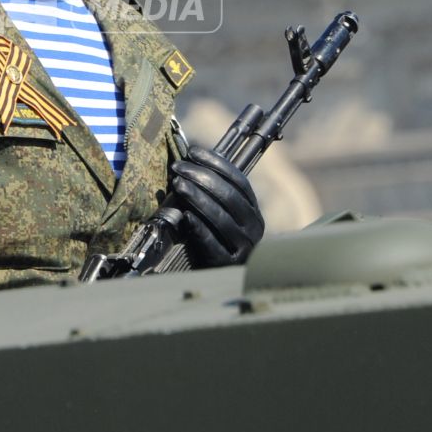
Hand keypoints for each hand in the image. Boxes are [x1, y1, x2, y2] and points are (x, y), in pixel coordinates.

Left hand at [163, 144, 264, 267]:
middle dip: (202, 177)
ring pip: (220, 217)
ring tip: (178, 184)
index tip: (194, 151)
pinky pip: (212, 243)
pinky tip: (185, 216)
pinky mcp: (228, 264)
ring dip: (197, 197)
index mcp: (253, 211)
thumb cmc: (217, 242)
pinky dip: (198, 228)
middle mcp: (253, 227)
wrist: (223, 280)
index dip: (216, 163)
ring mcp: (244, 247)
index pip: (238, 180)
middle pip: (229, 196)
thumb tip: (190, 163)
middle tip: (179, 167)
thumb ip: (213, 194)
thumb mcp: (222, 217)